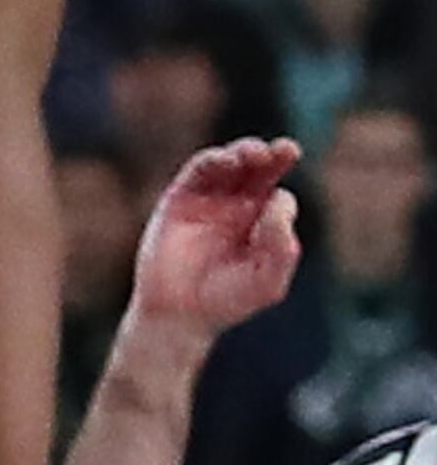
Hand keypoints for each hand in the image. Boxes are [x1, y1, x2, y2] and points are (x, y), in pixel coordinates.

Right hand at [128, 137, 300, 347]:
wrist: (180, 314)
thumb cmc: (227, 301)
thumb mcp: (268, 281)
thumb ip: (282, 247)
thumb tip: (279, 197)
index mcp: (260, 224)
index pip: (277, 192)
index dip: (284, 188)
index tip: (285, 190)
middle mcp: (235, 207)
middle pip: (257, 169)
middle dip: (272, 155)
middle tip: (285, 150)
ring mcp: (207, 201)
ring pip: (228, 163)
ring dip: (244, 151)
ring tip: (254, 154)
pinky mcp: (179, 199)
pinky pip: (197, 171)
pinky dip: (212, 160)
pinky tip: (227, 161)